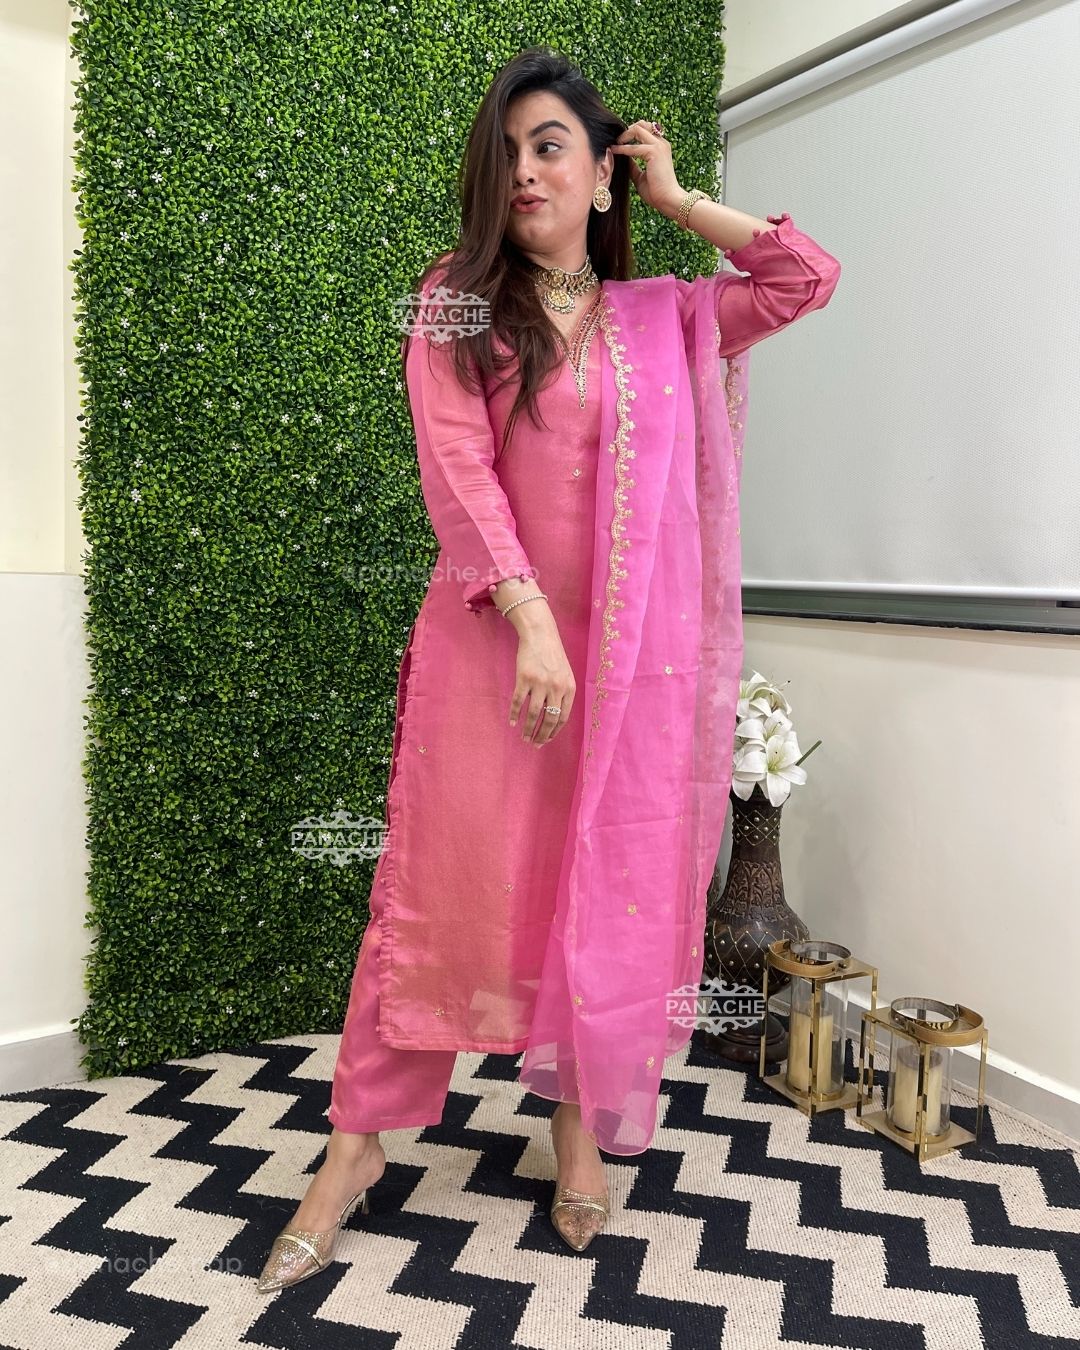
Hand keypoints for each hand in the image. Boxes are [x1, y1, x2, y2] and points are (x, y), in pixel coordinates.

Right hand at [509, 626, 574, 747]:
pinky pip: (518, 702)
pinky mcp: (524, 678)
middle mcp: (556, 687)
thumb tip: (552, 716)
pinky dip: (515, 714)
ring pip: (534, 714)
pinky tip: (512, 722)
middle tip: (535, 744)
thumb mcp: (565, 674)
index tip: (547, 740)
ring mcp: (540, 683)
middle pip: (549, 719)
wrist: (540, 635)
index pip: (563, 717)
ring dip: (528, 729)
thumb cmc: (553, 655)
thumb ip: (562, 693)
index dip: (554, 731)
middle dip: (542, 735)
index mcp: (569, 688)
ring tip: (524, 737)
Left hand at [609, 119, 682, 217]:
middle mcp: (661, 143)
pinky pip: (634, 146)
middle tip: (617, 141)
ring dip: (624, 135)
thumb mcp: (641, 176)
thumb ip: (633, 166)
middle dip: (627, 130)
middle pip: (642, 124)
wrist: (668, 200)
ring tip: (616, 144)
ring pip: (638, 128)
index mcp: (660, 147)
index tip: (619, 142)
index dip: (631, 133)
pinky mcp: (654, 152)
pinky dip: (622, 149)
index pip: (645, 130)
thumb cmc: (657, 191)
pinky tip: (614, 151)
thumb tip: (622, 160)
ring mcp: (659, 146)